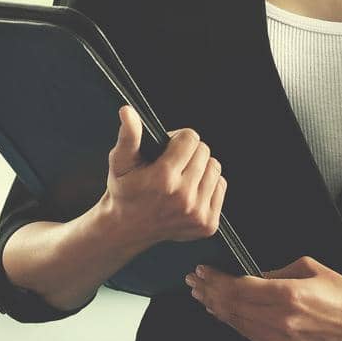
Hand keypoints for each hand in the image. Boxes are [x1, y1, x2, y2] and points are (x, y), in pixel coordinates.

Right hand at [102, 105, 225, 248]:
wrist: (127, 229)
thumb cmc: (124, 192)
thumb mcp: (120, 162)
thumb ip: (129, 135)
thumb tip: (128, 111)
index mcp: (163, 179)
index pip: (190, 138)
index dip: (178, 139)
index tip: (168, 149)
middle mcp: (183, 198)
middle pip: (205, 152)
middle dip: (190, 153)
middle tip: (173, 164)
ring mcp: (196, 213)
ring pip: (215, 168)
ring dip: (201, 168)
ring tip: (182, 177)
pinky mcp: (206, 224)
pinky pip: (221, 186)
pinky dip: (208, 186)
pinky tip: (190, 191)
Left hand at [185, 256, 341, 340]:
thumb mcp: (309, 268)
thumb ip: (276, 272)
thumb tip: (252, 276)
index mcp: (287, 295)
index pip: (238, 288)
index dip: (215, 280)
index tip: (202, 271)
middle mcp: (279, 320)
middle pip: (231, 307)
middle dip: (208, 292)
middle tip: (194, 281)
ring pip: (236, 323)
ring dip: (215, 308)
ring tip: (201, 296)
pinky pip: (248, 335)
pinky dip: (232, 323)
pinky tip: (222, 313)